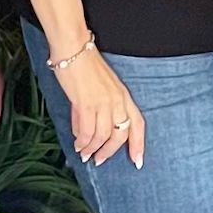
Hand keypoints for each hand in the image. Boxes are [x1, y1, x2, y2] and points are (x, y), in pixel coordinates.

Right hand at [55, 46, 143, 168]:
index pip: (137, 124)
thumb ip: (101, 108)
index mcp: (124, 95)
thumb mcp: (103, 87)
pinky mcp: (86, 104)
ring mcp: (103, 102)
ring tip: (85, 154)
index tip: (137, 162)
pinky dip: (82, 141)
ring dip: (92, 148)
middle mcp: (117, 100)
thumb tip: (88, 132)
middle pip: (119, 135)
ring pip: (102, 136)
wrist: (73, 50)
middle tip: (99, 160)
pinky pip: (86, 131)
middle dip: (109, 152)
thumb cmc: (85, 66)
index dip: (138, 145)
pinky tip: (77, 144)